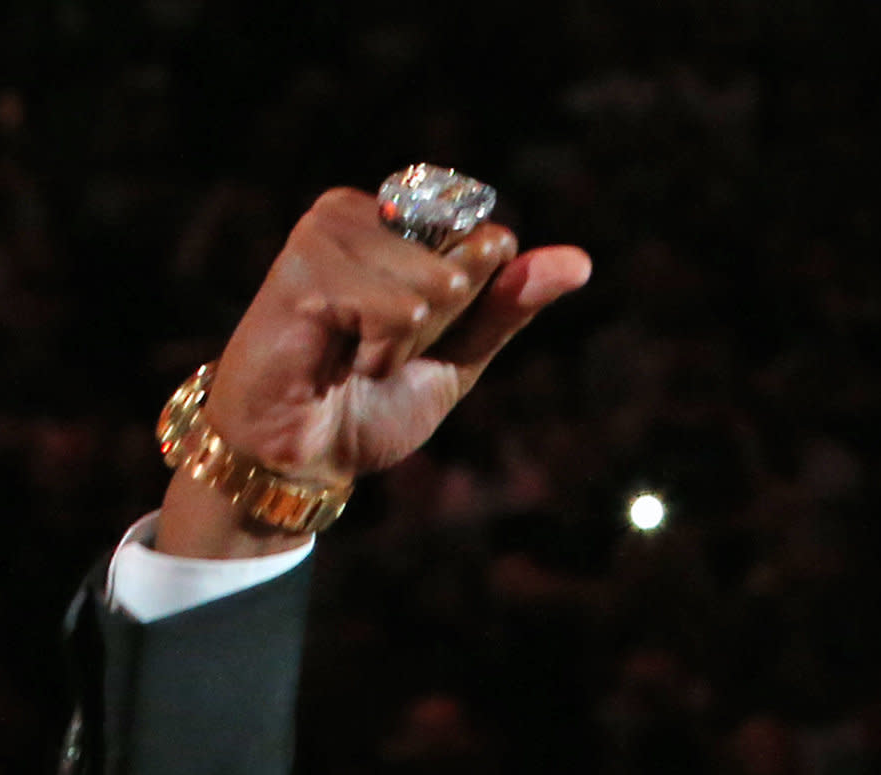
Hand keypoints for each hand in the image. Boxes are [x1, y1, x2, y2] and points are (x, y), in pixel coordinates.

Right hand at [163, 193, 592, 559]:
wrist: (302, 458)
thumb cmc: (369, 404)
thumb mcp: (458, 357)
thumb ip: (509, 306)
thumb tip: (579, 261)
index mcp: (399, 221)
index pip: (488, 242)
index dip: (468, 307)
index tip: (414, 337)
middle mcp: (361, 210)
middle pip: (464, 263)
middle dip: (436, 327)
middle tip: (375, 352)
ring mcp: (328, 230)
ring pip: (432, 284)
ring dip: (402, 342)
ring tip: (354, 356)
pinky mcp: (303, 263)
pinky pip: (392, 306)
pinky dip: (378, 350)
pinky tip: (338, 360)